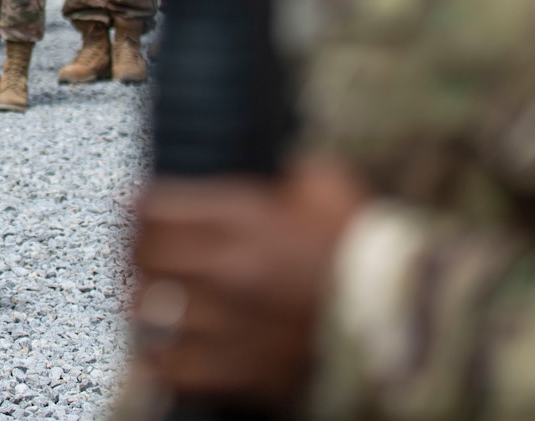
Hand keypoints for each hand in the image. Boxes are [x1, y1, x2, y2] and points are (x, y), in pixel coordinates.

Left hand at [129, 157, 368, 406]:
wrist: (405, 323)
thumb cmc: (366, 254)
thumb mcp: (329, 186)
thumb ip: (288, 170)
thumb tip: (272, 164)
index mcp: (240, 219)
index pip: (152, 206)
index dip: (134, 206)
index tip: (129, 208)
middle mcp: (224, 268)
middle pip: (142, 256)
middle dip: (134, 253)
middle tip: (134, 254)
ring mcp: (226, 321)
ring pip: (147, 311)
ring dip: (142, 304)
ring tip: (143, 301)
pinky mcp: (237, 369)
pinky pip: (171, 366)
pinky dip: (158, 359)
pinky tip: (156, 352)